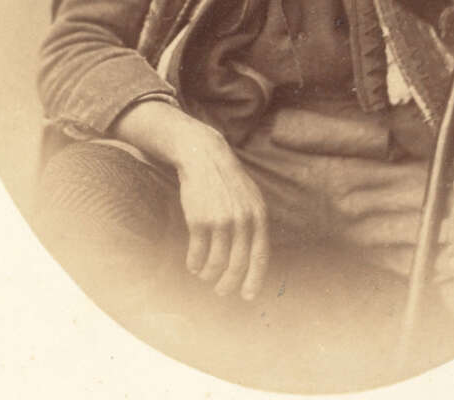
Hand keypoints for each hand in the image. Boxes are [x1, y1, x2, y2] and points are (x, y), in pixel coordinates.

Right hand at [175, 122, 269, 300]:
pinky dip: (194, 264)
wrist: (205, 157)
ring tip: (204, 275)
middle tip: (221, 291)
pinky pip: (197, 253)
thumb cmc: (228, 182)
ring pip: (216, 263)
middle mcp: (243, 220)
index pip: (260, 256)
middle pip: (238, 265)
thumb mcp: (252, 198)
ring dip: (208, 274)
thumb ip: (256, 224)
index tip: (247, 296)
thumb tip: (256, 259)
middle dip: (229, 284)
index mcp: (259, 216)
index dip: (254, 280)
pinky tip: (192, 265)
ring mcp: (221, 220)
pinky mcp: (199, 219)